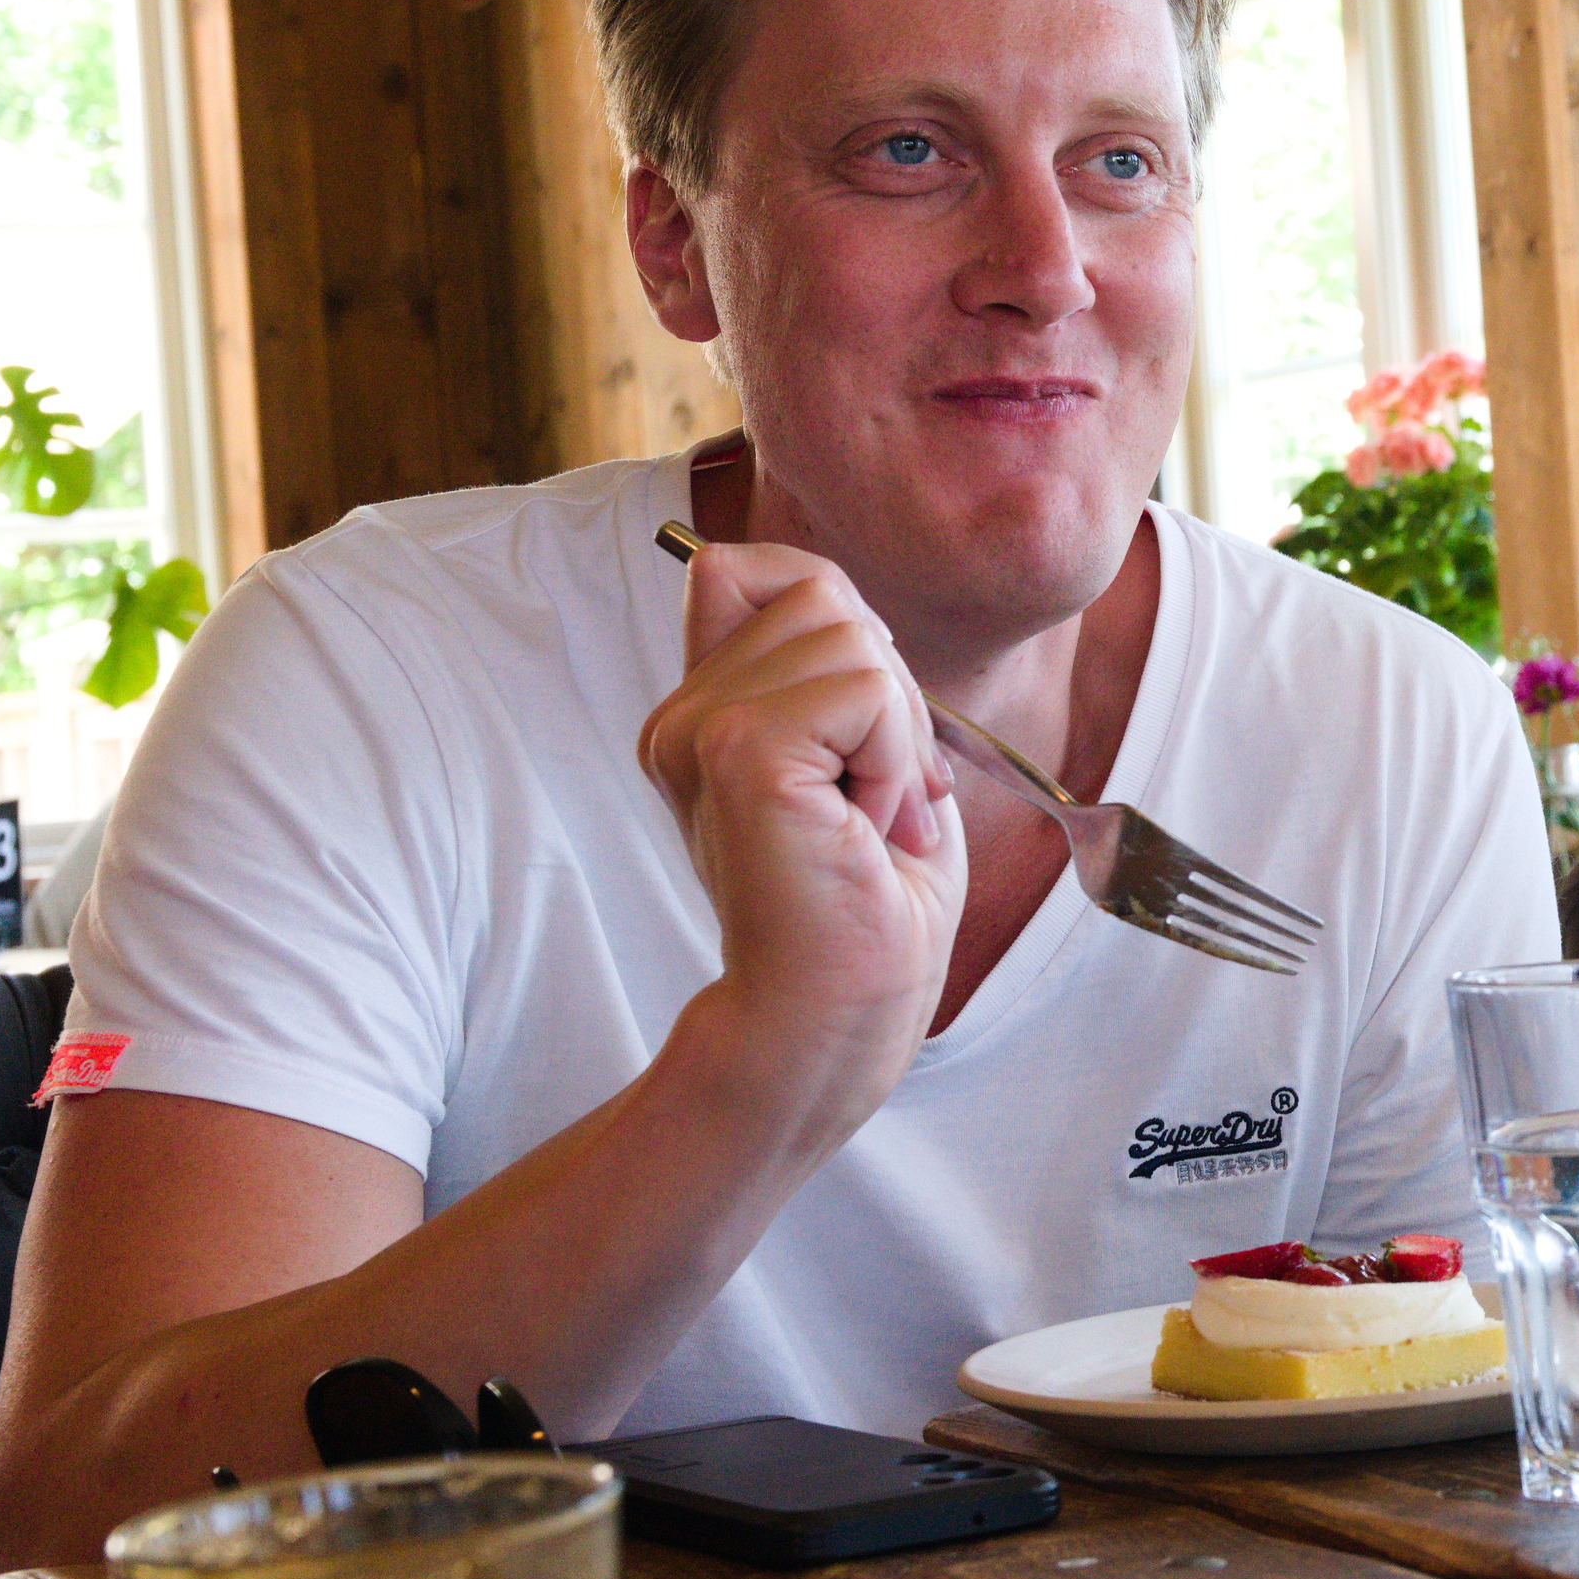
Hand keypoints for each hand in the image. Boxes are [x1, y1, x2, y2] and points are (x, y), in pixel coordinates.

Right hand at [638, 541, 965, 1083]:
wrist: (841, 1009)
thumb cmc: (866, 899)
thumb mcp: (861, 752)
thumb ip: (828, 665)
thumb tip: (808, 590)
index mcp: (702, 710)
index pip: (750, 569)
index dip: (835, 619)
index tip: (864, 735)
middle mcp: (681, 714)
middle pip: (818, 593)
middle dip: (889, 692)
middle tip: (876, 798)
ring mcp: (698, 729)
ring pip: (850, 636)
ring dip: (897, 734)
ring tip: (866, 817)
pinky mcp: (737, 752)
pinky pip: (864, 689)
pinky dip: (895, 757)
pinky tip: (864, 826)